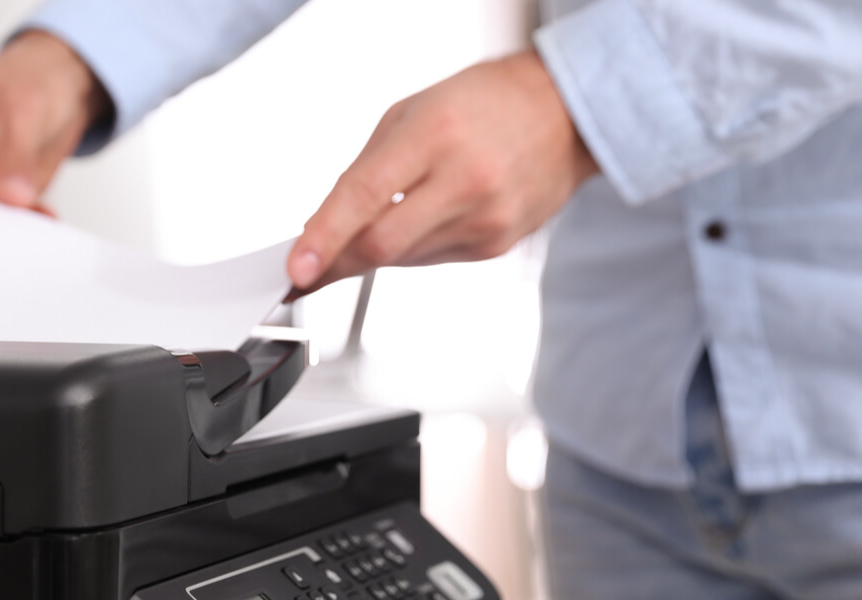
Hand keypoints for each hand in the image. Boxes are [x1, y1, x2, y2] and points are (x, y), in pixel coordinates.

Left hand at [286, 49, 597, 294]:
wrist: (564, 113)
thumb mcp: (409, 114)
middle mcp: (465, 180)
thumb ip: (365, 171)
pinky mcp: (497, 244)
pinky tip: (421, 220)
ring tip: (380, 220)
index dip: (325, 237)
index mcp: (435, 133)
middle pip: (382, 244)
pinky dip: (410, 248)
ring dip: (374, 251)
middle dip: (336, 261)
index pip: (366, 196)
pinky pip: (432, 260)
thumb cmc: (484, 103)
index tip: (297, 268)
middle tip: (308, 268)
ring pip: (403, 258)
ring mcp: (486, 218)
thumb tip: (325, 225)